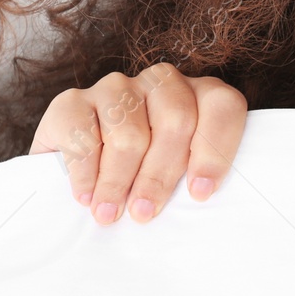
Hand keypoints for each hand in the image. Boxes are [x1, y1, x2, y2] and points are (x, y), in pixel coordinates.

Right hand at [28, 63, 248, 224]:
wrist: (81, 164)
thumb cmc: (146, 174)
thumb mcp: (180, 173)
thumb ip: (193, 177)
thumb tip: (196, 200)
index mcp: (199, 95)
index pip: (223, 106)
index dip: (215, 150)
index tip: (199, 193)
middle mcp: (161, 82)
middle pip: (175, 121)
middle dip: (160, 175)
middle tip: (144, 213)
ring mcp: (116, 87)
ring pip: (128, 133)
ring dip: (118, 181)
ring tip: (109, 213)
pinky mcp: (72, 99)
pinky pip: (82, 136)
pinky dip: (85, 173)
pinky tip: (85, 196)